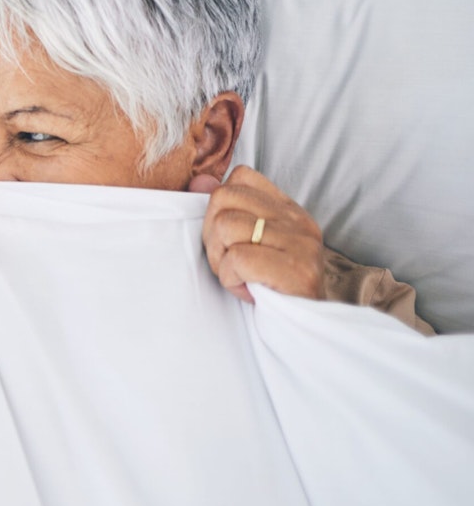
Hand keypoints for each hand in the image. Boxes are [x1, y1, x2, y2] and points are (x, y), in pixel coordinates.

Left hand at [194, 165, 324, 302]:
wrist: (307, 328)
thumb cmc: (271, 286)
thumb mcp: (247, 243)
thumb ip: (224, 210)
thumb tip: (199, 181)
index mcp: (287, 209)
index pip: (240, 177)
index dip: (220, 207)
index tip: (230, 239)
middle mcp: (297, 219)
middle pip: (222, 199)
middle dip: (212, 235)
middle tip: (230, 263)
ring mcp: (300, 243)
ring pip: (225, 227)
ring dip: (220, 261)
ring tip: (240, 277)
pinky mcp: (297, 270)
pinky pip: (238, 259)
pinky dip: (232, 279)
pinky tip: (247, 290)